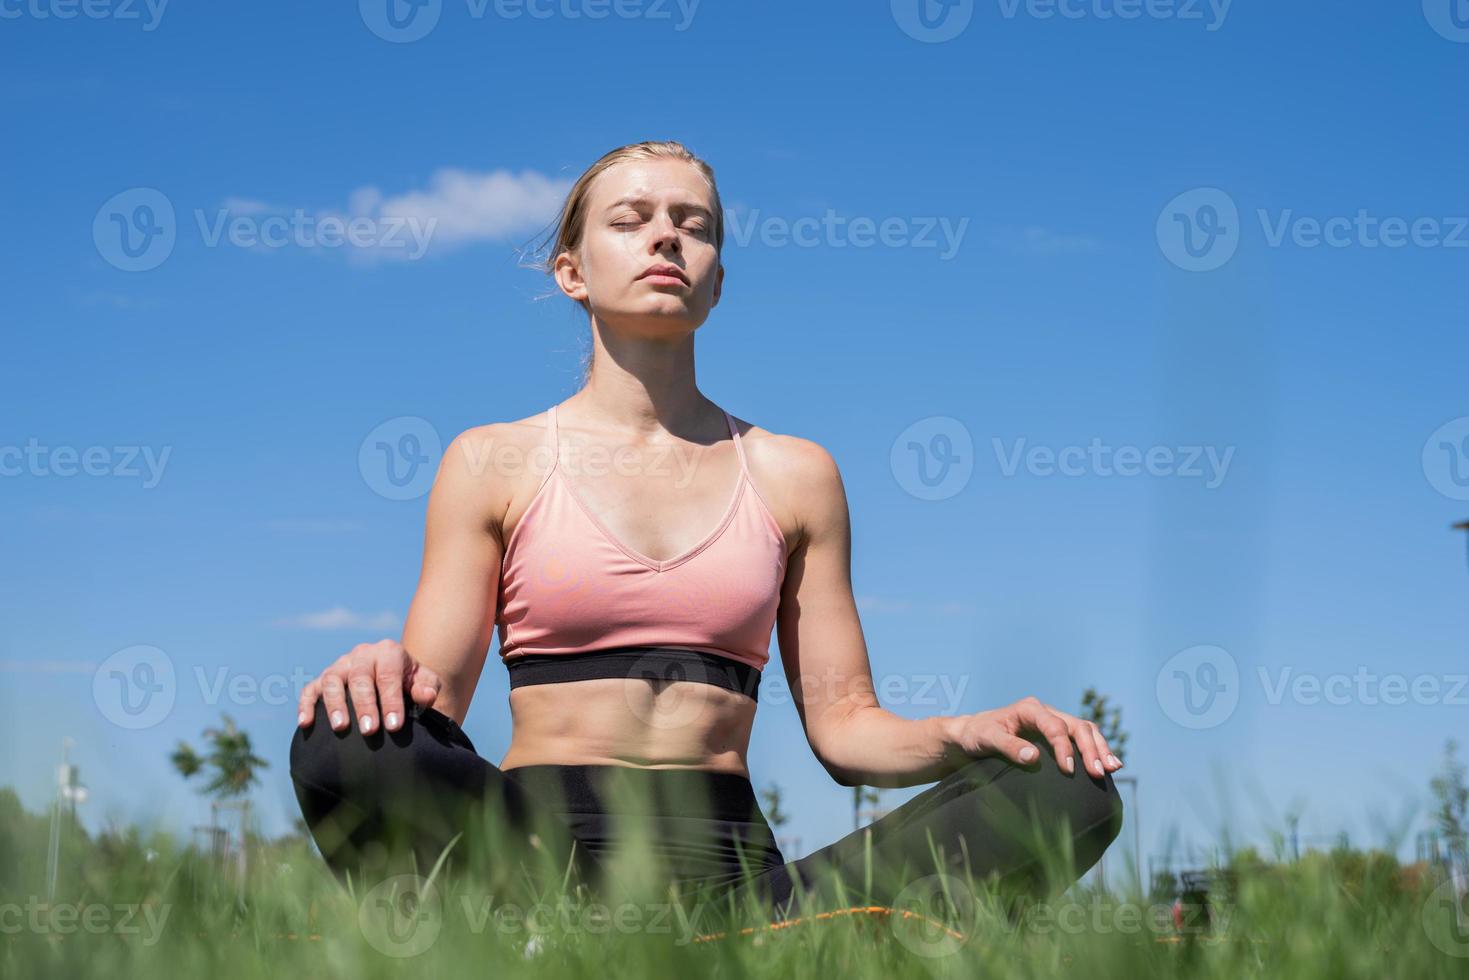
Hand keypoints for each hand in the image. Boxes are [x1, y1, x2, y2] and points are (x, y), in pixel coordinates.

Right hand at [296, 639, 442, 734]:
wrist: (392, 676)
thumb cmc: (410, 683)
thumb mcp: (425, 681)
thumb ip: (428, 687)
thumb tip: (425, 696)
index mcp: (388, 652)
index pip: (388, 675)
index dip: (391, 700)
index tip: (394, 726)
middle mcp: (361, 654)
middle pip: (360, 677)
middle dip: (364, 705)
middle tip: (369, 730)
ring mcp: (340, 666)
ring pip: (332, 679)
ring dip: (334, 704)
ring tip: (340, 728)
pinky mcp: (322, 679)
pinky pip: (310, 689)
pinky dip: (306, 704)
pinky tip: (306, 723)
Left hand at [944, 696, 1123, 777]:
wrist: (972, 734)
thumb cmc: (977, 735)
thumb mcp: (987, 739)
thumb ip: (1009, 747)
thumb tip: (1034, 758)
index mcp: (1029, 709)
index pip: (1055, 726)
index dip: (1064, 747)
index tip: (1069, 770)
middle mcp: (1045, 712)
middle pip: (1077, 726)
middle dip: (1091, 749)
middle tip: (1099, 773)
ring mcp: (1053, 721)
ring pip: (1085, 730)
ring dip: (1100, 748)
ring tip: (1113, 768)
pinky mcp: (1056, 733)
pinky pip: (1082, 738)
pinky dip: (1097, 749)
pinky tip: (1109, 764)